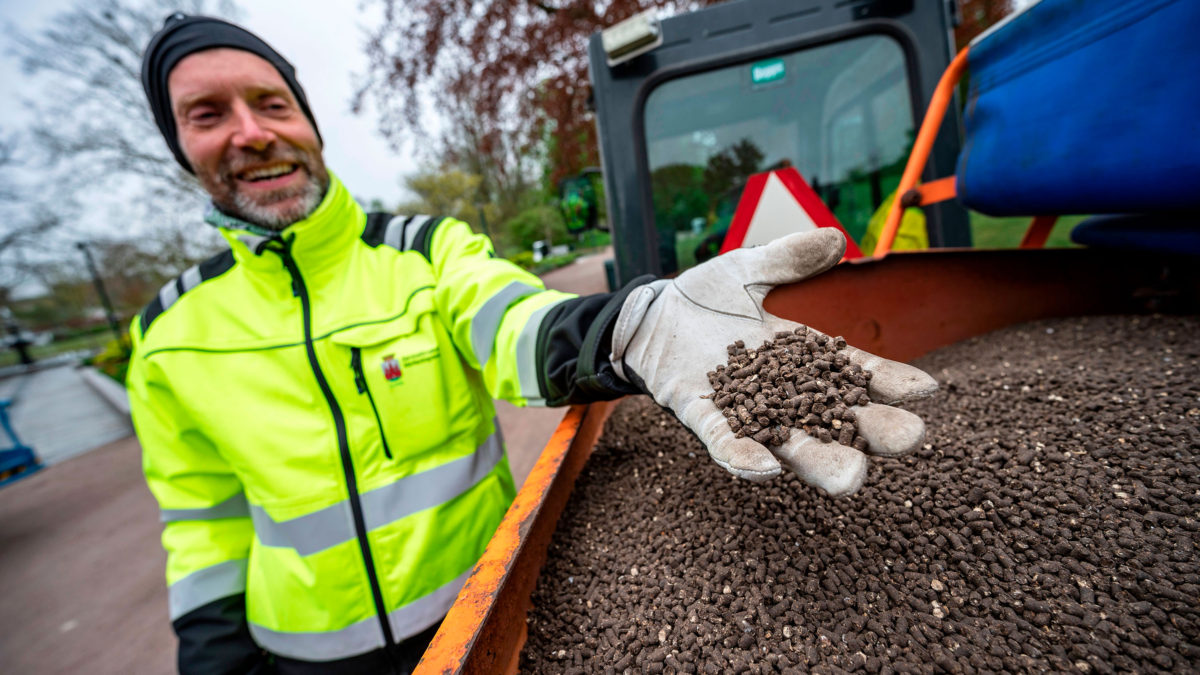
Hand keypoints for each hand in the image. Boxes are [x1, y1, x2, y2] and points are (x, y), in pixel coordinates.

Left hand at [609, 229, 936, 495]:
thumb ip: (787, 259)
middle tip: (907, 438)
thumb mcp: (747, 269)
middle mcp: (783, 394)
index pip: (856, 373)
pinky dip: (743, 457)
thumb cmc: (704, 298)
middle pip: (837, 420)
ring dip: (819, 461)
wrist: (649, 316)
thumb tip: (835, 239)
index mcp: (803, 359)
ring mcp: (744, 411)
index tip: (927, 391)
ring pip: (790, 445)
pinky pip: (724, 443)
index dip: (891, 382)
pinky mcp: (702, 417)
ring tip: (851, 476)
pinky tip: (766, 468)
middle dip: (872, 432)